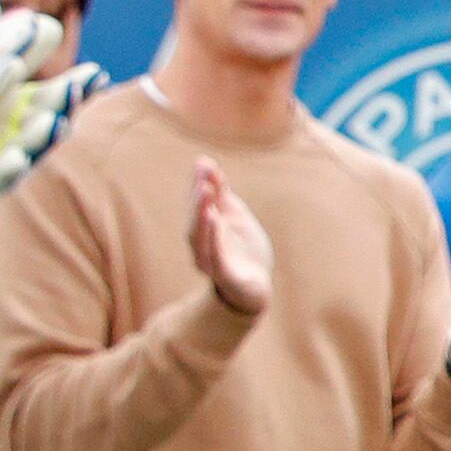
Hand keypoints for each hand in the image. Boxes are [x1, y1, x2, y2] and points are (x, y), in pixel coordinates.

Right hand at [189, 157, 271, 314]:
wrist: (255, 288)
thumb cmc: (242, 250)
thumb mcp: (234, 216)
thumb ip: (221, 193)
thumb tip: (205, 162)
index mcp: (204, 229)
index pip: (198, 205)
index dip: (199, 184)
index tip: (204, 163)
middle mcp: (201, 245)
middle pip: (195, 221)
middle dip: (198, 200)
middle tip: (203, 179)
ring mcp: (210, 262)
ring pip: (200, 239)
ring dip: (201, 217)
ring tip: (206, 196)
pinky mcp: (224, 276)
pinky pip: (215, 258)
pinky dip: (213, 240)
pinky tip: (215, 222)